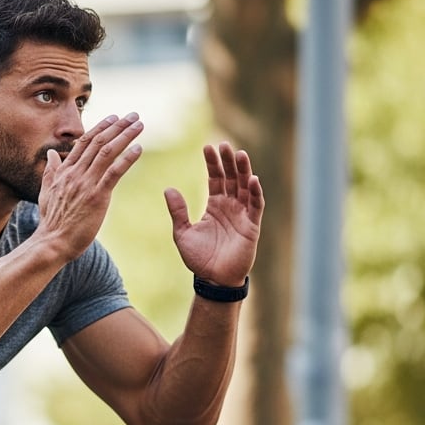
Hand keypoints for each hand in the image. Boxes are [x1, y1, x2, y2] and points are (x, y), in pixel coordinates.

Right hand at [36, 113, 144, 260]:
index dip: (101, 127)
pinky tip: (138, 149)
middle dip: (117, 126)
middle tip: (133, 115)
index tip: (114, 117)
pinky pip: (114, 173)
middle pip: (98, 142)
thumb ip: (51, 171)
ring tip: (139, 125)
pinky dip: (127, 159)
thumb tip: (51, 154)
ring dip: (125, 136)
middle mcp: (75, 173)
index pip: (84, 142)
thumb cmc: (51, 222)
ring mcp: (85, 184)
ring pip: (107, 152)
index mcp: (64, 171)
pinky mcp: (96, 197)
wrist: (52, 243)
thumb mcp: (46, 192)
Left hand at [164, 142, 264, 286]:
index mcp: (215, 206)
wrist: (213, 280)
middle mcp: (230, 206)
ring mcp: (242, 215)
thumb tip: (168, 188)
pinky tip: (252, 179)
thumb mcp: (182, 233)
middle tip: (224, 145)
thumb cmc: (199, 258)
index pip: (215, 178)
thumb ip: (178, 211)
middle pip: (232, 178)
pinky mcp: (252, 226)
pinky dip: (255, 192)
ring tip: (240, 154)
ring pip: (246, 187)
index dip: (213, 163)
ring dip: (244, 170)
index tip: (208, 147)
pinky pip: (256, 206)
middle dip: (228, 162)